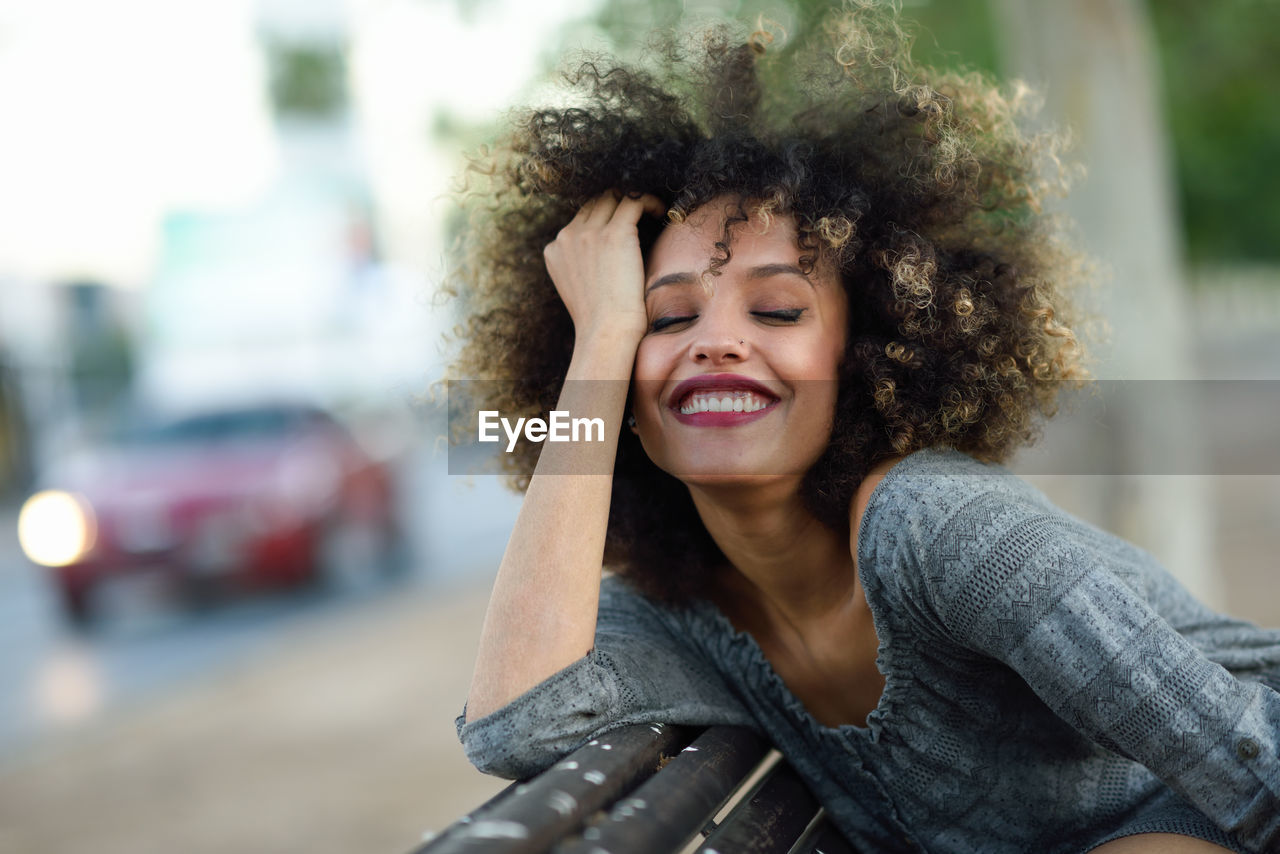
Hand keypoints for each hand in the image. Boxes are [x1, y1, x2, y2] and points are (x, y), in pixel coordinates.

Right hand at [543, 191, 665, 344]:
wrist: (607, 333)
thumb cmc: (601, 322)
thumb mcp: (578, 290)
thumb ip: (582, 266)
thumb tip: (604, 256)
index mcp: (554, 250)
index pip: (579, 219)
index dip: (602, 217)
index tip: (622, 224)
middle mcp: (567, 237)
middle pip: (594, 203)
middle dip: (616, 203)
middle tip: (639, 213)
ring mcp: (589, 233)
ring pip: (613, 197)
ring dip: (632, 200)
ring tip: (651, 210)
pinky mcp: (615, 233)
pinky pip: (634, 201)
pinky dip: (649, 201)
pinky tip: (661, 211)